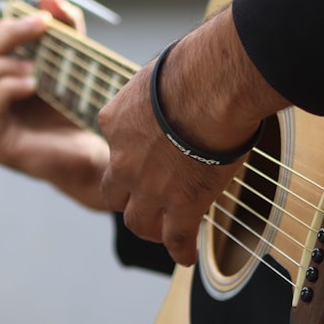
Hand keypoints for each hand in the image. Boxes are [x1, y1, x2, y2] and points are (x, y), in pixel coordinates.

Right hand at [0, 0, 109, 209]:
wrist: (98, 155)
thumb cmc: (81, 111)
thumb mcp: (73, 60)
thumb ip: (64, 28)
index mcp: (0, 75)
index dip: (5, 23)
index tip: (41, 19)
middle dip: (5, 34)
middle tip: (39, 30)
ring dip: (1, 64)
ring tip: (35, 67)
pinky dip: (8, 89)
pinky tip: (33, 86)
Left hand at [98, 10, 287, 265]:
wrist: (210, 88)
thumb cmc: (191, 68)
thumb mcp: (155, 74)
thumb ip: (155, 90)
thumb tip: (173, 82)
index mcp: (115, 123)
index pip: (113, 145)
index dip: (127, 153)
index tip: (142, 154)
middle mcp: (124, 160)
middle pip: (114, 192)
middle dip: (127, 198)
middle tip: (142, 201)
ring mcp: (149, 188)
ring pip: (138, 222)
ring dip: (149, 227)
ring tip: (161, 232)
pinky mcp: (181, 206)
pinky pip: (176, 239)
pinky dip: (180, 250)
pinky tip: (185, 255)